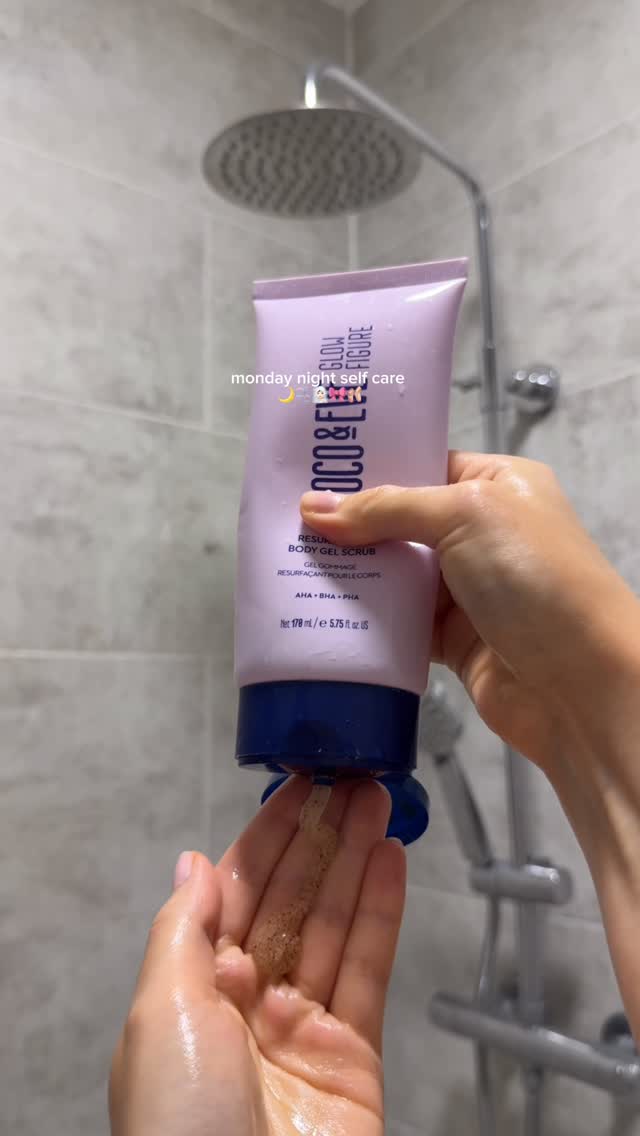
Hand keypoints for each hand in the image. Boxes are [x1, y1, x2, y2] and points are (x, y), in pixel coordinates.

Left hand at [110, 778, 404, 1135]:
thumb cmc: (183, 1118)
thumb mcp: (159, 1010)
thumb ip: (183, 929)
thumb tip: (193, 862)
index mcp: (191, 989)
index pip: (236, 892)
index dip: (267, 836)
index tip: (298, 786)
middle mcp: (247, 1002)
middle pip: (292, 901)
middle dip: (320, 839)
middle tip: (354, 779)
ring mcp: (303, 1027)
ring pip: (335, 926)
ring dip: (356, 861)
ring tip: (380, 801)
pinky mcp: (354, 1054)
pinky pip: (368, 969)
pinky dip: (382, 912)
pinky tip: (391, 861)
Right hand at [302, 453, 639, 1037]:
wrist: (579, 685)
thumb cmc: (535, 579)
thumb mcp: (466, 517)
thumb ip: (388, 508)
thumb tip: (314, 509)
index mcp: (497, 485)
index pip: (424, 465)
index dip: (370, 467)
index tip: (311, 468)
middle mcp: (482, 532)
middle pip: (401, 519)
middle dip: (349, 522)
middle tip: (285, 519)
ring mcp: (466, 589)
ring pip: (394, 572)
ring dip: (351, 571)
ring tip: (287, 560)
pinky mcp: (450, 639)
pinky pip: (396, 620)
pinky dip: (363, 617)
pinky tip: (317, 608)